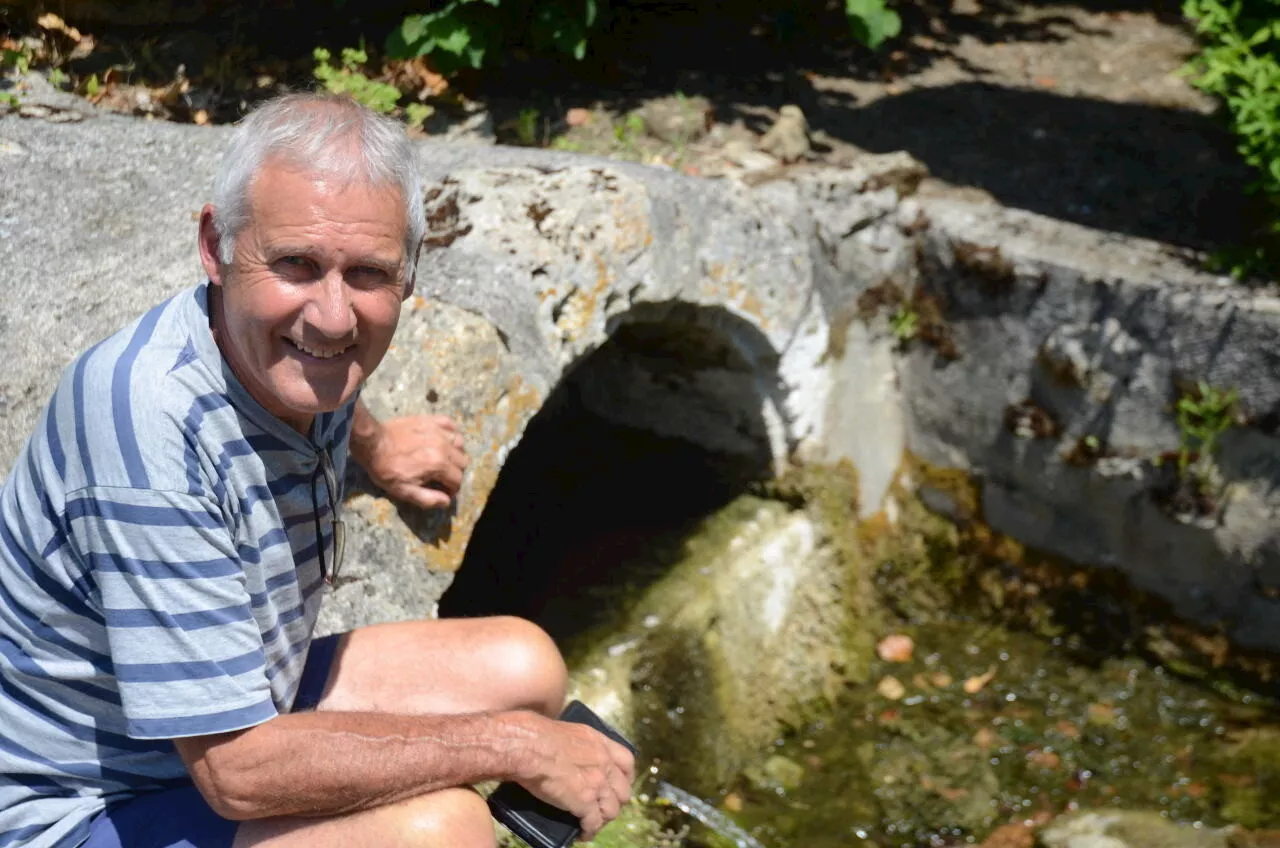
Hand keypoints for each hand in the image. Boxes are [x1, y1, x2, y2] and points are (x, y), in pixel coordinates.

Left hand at [358, 414, 468, 509]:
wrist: (372, 444)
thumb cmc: (386, 469)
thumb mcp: (404, 491)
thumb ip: (428, 499)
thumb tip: (447, 501)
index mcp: (438, 465)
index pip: (457, 479)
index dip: (452, 489)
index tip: (443, 491)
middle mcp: (443, 446)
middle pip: (462, 462)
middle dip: (455, 472)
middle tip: (442, 476)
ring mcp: (437, 431)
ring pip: (460, 443)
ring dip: (455, 453)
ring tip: (443, 458)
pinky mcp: (430, 420)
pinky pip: (450, 424)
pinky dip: (451, 432)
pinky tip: (444, 439)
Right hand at [514, 713, 635, 840]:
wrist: (528, 747)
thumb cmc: (537, 735)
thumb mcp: (567, 732)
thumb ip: (578, 745)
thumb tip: (570, 754)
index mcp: (600, 743)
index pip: (627, 762)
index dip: (625, 777)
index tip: (617, 785)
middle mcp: (604, 763)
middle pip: (623, 790)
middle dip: (615, 801)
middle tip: (603, 806)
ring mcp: (597, 784)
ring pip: (612, 810)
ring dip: (603, 819)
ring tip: (592, 823)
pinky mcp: (585, 803)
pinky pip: (594, 823)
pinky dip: (589, 831)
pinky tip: (582, 834)